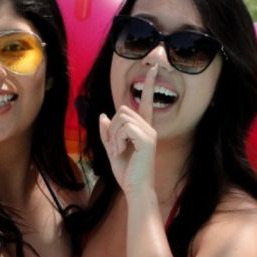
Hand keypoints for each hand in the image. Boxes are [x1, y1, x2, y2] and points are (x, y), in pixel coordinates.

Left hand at [99, 64, 157, 194]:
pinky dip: (117, 139)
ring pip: (121, 118)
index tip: (154, 68)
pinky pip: (124, 128)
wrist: (135, 188)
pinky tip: (121, 151)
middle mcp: (148, 128)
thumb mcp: (112, 149)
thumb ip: (107, 132)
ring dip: (113, 135)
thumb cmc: (127, 172)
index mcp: (142, 129)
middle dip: (112, 128)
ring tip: (118, 151)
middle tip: (114, 147)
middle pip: (123, 110)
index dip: (150, 84)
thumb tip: (103, 115)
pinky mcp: (147, 139)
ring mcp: (149, 132)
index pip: (146, 102)